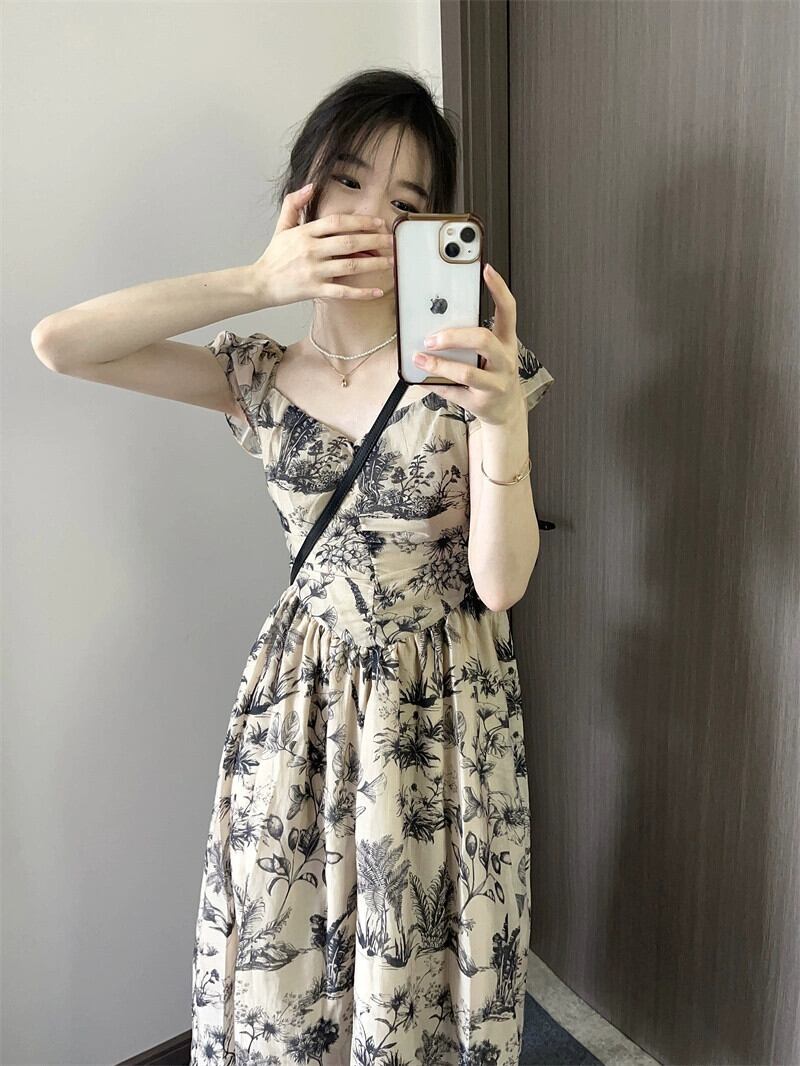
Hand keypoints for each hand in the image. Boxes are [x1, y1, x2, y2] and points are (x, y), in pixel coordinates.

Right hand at [251, 184, 393, 307]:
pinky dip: (361, 293)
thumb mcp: (282, 226)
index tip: (378, 223)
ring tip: (390, 262)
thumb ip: (294, 203)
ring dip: (374, 263)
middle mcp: (311, 250)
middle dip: (374, 240)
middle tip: (391, 241)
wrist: (260, 283)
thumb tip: (311, 186)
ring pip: (350, 265)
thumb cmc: (275, 256)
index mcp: (306, 233)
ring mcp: (314, 271)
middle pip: (349, 242)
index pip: (338, 222)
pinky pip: (343, 291)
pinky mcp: (315, 289)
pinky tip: (377, 291)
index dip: (360, 221)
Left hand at [412, 262, 524, 428]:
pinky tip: (422, 379)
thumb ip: (470, 337)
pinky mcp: (482, 402)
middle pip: (483, 340)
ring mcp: (496, 383)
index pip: (508, 310)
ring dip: (439, 364)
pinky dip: (435, 384)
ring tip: (419, 358)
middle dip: (454, 336)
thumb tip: (435, 321)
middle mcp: (505, 360)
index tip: (487, 270)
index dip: (499, 289)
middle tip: (432, 337)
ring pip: (467, 372)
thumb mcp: (490, 353)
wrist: (505, 410)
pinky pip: (453, 391)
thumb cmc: (493, 375)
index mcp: (506, 341)